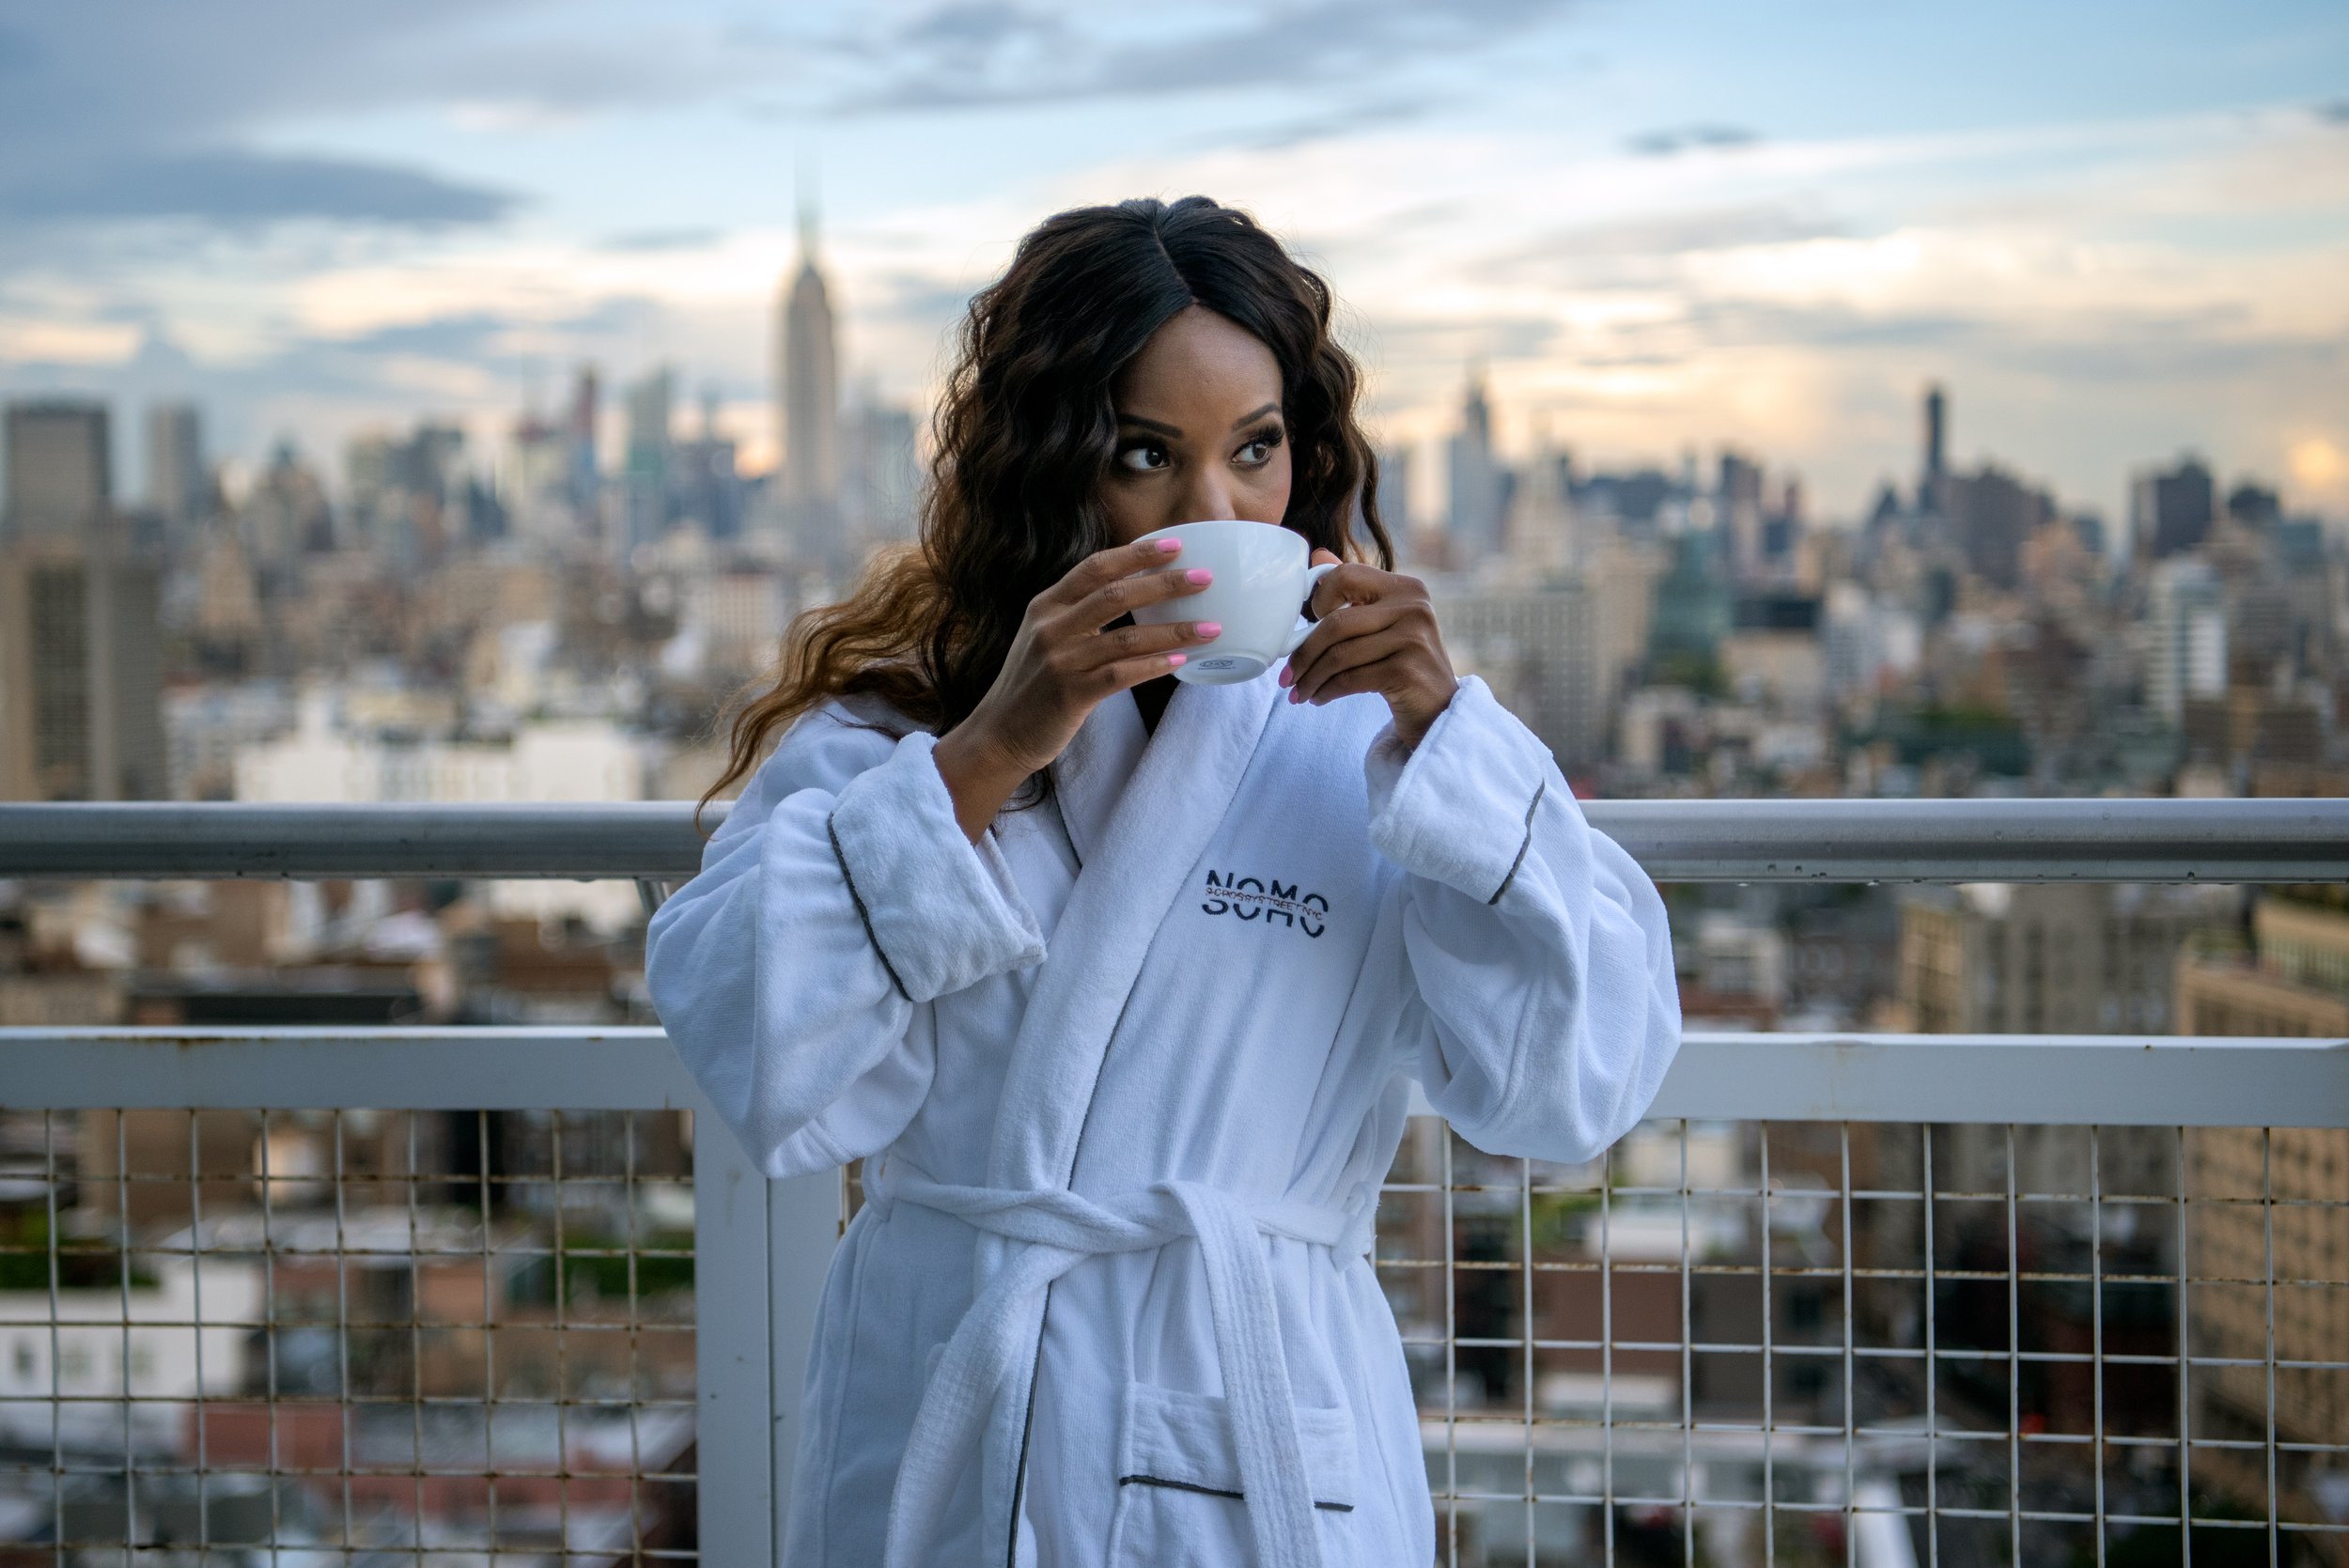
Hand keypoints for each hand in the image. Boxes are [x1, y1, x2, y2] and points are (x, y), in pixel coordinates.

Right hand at [932, 536, 1216, 839]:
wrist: (1000, 734)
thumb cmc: (1033, 685)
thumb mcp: (1046, 637)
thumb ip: (1079, 615)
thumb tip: (1138, 596)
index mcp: (1046, 605)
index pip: (1095, 567)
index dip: (1136, 554)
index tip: (1175, 544)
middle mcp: (1050, 627)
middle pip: (1116, 594)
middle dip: (1165, 584)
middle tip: (1205, 578)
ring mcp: (1059, 660)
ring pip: (1125, 636)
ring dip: (1173, 630)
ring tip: (1210, 627)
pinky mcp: (1069, 694)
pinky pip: (1120, 674)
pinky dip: (1153, 666)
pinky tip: (1180, 661)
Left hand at [1279, 549, 1456, 750]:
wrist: (1438, 709)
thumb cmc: (1403, 662)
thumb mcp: (1383, 623)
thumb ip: (1354, 590)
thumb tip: (1318, 555)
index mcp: (1406, 587)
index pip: (1345, 576)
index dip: (1319, 599)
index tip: (1306, 625)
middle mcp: (1414, 607)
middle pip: (1337, 622)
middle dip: (1304, 653)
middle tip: (1286, 676)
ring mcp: (1413, 639)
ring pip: (1340, 655)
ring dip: (1311, 678)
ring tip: (1299, 692)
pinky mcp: (1407, 671)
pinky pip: (1350, 680)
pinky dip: (1326, 692)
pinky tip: (1318, 699)